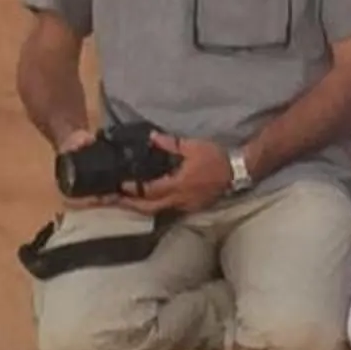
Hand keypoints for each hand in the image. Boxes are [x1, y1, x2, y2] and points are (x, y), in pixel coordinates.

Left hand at [117, 132, 234, 216]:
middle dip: (129, 204)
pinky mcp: (189, 207)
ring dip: (139, 207)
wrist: (238, 171)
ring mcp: (184, 206)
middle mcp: (178, 199)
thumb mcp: (193, 146)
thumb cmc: (216, 158)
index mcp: (178, 184)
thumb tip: (151, 138)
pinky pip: (166, 210)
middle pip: (148, 207)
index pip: (149, 190)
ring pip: (156, 211)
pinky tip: (146, 201)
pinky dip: (152, 206)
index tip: (118, 184)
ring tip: (124, 201)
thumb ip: (170, 144)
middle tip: (113, 199)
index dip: (132, 189)